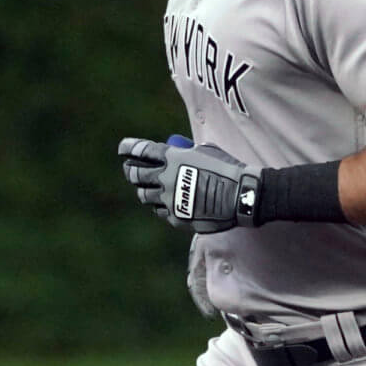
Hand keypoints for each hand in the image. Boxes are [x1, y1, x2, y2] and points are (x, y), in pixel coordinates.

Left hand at [116, 136, 254, 232]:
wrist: (242, 196)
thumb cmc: (228, 168)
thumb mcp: (206, 151)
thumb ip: (186, 152)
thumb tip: (178, 151)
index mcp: (172, 158)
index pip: (141, 151)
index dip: (128, 148)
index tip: (122, 148)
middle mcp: (165, 179)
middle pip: (135, 175)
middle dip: (130, 171)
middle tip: (130, 169)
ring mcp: (169, 200)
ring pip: (144, 196)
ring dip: (144, 190)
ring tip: (146, 188)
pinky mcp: (176, 217)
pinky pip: (160, 211)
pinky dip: (161, 206)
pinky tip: (165, 203)